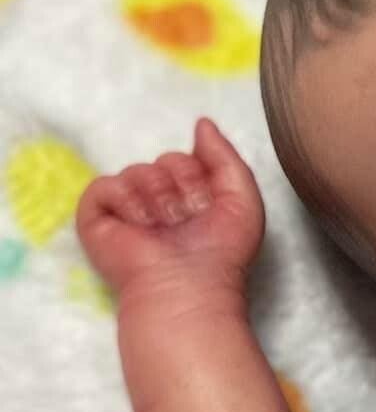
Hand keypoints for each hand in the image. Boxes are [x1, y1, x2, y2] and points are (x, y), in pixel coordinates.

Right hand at [76, 117, 265, 303]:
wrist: (187, 288)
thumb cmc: (221, 254)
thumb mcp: (243, 200)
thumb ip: (227, 157)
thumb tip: (202, 123)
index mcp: (188, 202)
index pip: (187, 160)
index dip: (200, 179)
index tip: (206, 208)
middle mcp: (158, 205)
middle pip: (163, 162)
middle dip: (179, 188)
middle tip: (184, 222)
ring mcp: (127, 213)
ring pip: (136, 170)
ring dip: (156, 199)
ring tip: (163, 229)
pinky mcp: (96, 221)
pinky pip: (104, 185)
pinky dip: (125, 201)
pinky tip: (138, 225)